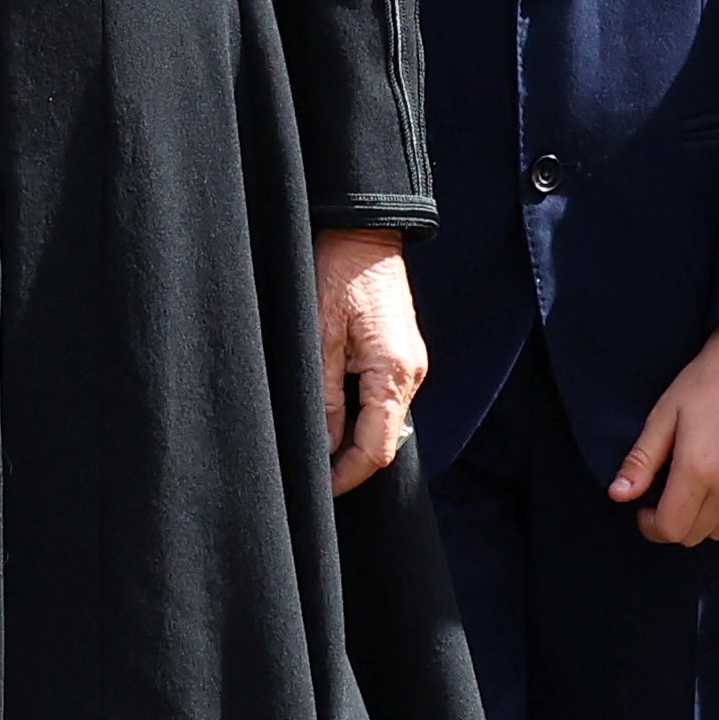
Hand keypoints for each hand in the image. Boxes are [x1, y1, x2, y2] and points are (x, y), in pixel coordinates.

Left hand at [317, 228, 426, 493]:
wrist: (364, 228)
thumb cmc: (338, 272)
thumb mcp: (319, 336)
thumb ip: (323, 397)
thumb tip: (322, 447)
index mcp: (394, 373)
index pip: (377, 449)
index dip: (346, 476)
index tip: (315, 491)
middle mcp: (411, 373)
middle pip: (383, 439)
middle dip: (347, 460)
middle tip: (308, 470)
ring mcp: (409, 363)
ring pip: (382, 419)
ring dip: (350, 434)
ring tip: (313, 440)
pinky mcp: (400, 352)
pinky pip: (381, 396)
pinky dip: (357, 411)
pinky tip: (330, 408)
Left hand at [610, 323, 718, 545]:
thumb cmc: (709, 381)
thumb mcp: (664, 415)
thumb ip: (641, 461)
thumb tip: (617, 495)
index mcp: (697, 471)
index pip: (670, 529)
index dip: (651, 525)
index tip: (645, 507)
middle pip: (694, 535)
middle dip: (674, 521)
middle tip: (669, 491)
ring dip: (704, 518)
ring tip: (699, 484)